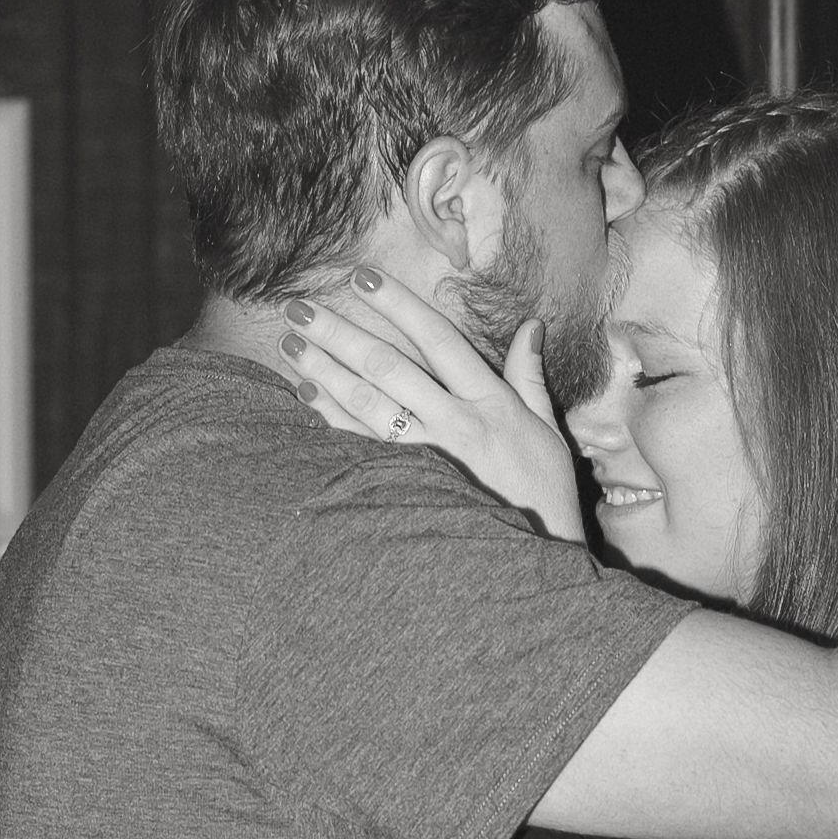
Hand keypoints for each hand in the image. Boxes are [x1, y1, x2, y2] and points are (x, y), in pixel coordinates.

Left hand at [281, 274, 589, 544]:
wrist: (533, 560)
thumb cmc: (544, 494)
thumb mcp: (547, 432)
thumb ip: (530, 377)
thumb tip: (532, 326)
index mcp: (490, 403)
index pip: (438, 340)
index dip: (399, 305)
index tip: (362, 277)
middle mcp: (455, 424)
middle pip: (389, 367)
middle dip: (341, 332)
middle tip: (299, 305)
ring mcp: (429, 458)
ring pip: (367, 403)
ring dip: (325, 370)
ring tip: (290, 343)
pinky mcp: (410, 488)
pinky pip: (362, 447)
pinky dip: (332, 418)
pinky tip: (306, 394)